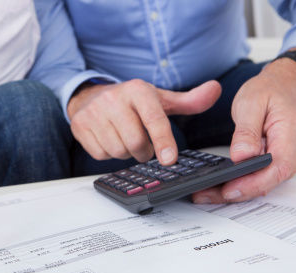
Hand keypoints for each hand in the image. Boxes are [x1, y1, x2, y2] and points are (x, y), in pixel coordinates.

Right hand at [68, 79, 220, 164]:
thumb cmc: (130, 101)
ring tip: (126, 139)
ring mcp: (94, 113)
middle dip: (144, 151)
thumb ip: (189, 100)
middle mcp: (113, 99)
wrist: (89, 95)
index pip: (154, 119)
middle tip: (144, 145)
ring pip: (118, 150)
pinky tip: (110, 139)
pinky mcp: (80, 126)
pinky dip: (109, 153)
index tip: (170, 160)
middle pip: (135, 142)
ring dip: (126, 153)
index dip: (164, 142)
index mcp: (137, 90)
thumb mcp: (159, 98)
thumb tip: (216, 90)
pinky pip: (101, 154)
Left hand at [193, 55, 295, 203]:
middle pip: (268, 181)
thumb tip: (242, 156)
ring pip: (262, 184)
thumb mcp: (251, 103)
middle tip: (206, 195)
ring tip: (206, 194)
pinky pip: (259, 178)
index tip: (228, 189)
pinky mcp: (275, 163)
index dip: (252, 183)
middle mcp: (293, 152)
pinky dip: (239, 184)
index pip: (276, 168)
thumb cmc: (267, 91)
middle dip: (238, 192)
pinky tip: (218, 187)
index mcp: (291, 134)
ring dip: (236, 191)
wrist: (278, 86)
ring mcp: (286, 160)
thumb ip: (246, 131)